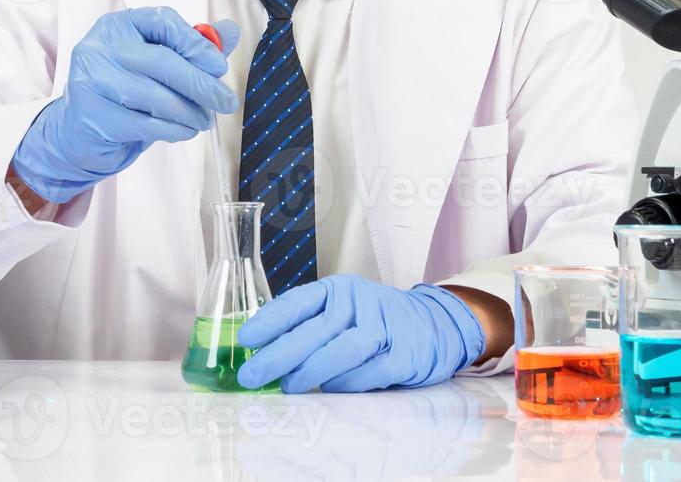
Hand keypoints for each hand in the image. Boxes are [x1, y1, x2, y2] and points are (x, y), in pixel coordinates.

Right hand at [11, 7, 239, 202]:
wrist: (80, 129)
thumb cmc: (124, 89)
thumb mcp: (156, 61)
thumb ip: (191, 46)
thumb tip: (229, 32)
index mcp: (118, 24)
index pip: (162, 21)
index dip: (195, 43)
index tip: (219, 65)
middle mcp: (100, 47)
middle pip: (162, 61)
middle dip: (201, 84)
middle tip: (226, 101)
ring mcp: (92, 80)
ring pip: (155, 96)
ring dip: (189, 112)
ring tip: (204, 120)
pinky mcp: (92, 115)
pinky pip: (144, 124)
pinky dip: (173, 129)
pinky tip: (184, 130)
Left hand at [235, 275, 485, 393]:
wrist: (435, 325)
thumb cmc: (377, 321)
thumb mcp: (344, 311)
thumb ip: (310, 326)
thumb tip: (264, 351)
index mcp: (339, 290)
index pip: (299, 301)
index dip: (271, 320)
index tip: (245, 338)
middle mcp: (360, 303)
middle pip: (315, 329)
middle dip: (279, 354)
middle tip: (253, 374)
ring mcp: (384, 327)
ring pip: (342, 350)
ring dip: (310, 371)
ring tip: (287, 387)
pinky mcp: (403, 354)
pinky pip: (367, 372)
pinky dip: (345, 383)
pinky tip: (328, 389)